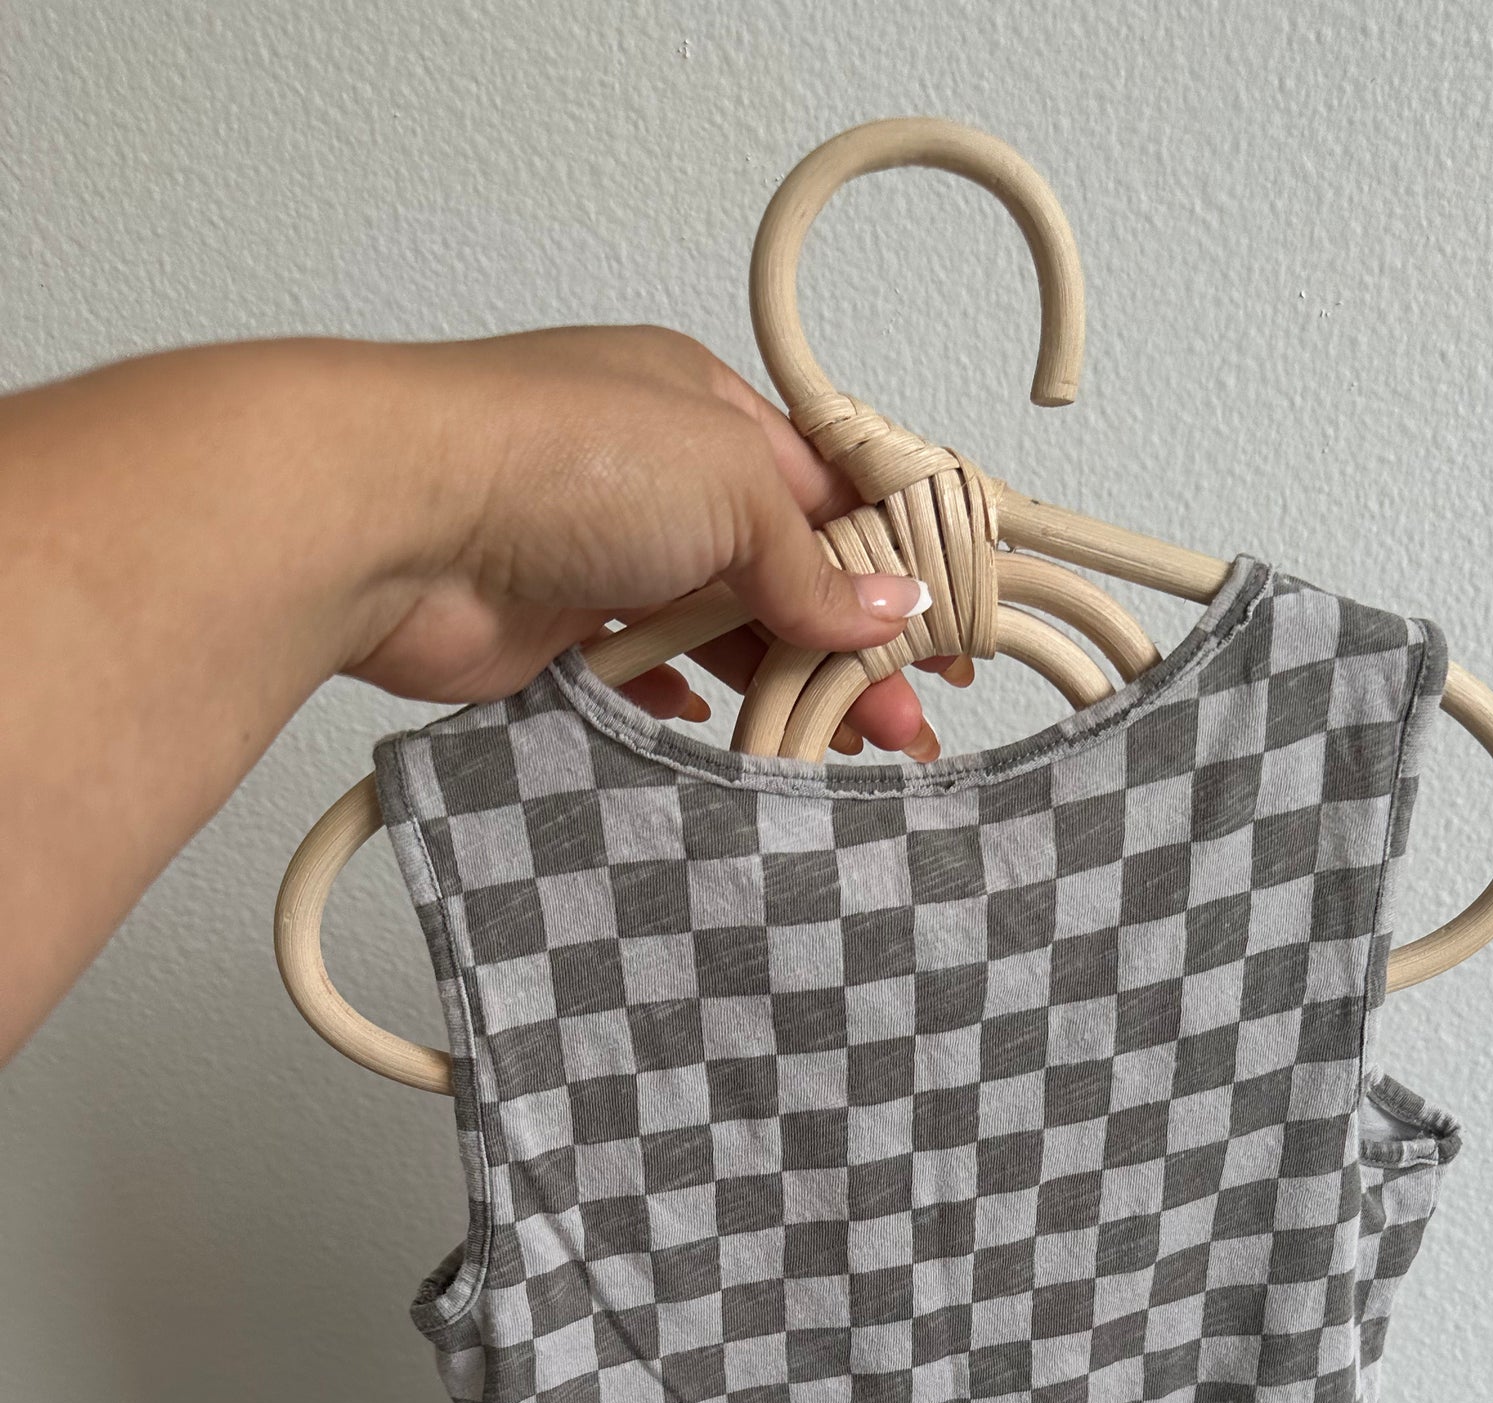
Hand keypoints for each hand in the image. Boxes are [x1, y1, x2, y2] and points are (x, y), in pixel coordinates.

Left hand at [344, 325, 969, 759]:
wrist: (396, 521)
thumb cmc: (552, 455)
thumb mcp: (729, 486)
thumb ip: (810, 561)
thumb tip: (884, 608)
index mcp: (703, 409)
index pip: (829, 490)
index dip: (893, 562)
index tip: (941, 634)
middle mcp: (655, 478)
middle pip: (783, 572)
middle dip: (850, 646)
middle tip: (905, 720)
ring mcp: (603, 556)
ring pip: (721, 632)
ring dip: (783, 687)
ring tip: (842, 748)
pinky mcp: (556, 634)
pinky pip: (645, 678)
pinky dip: (691, 707)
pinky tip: (727, 736)